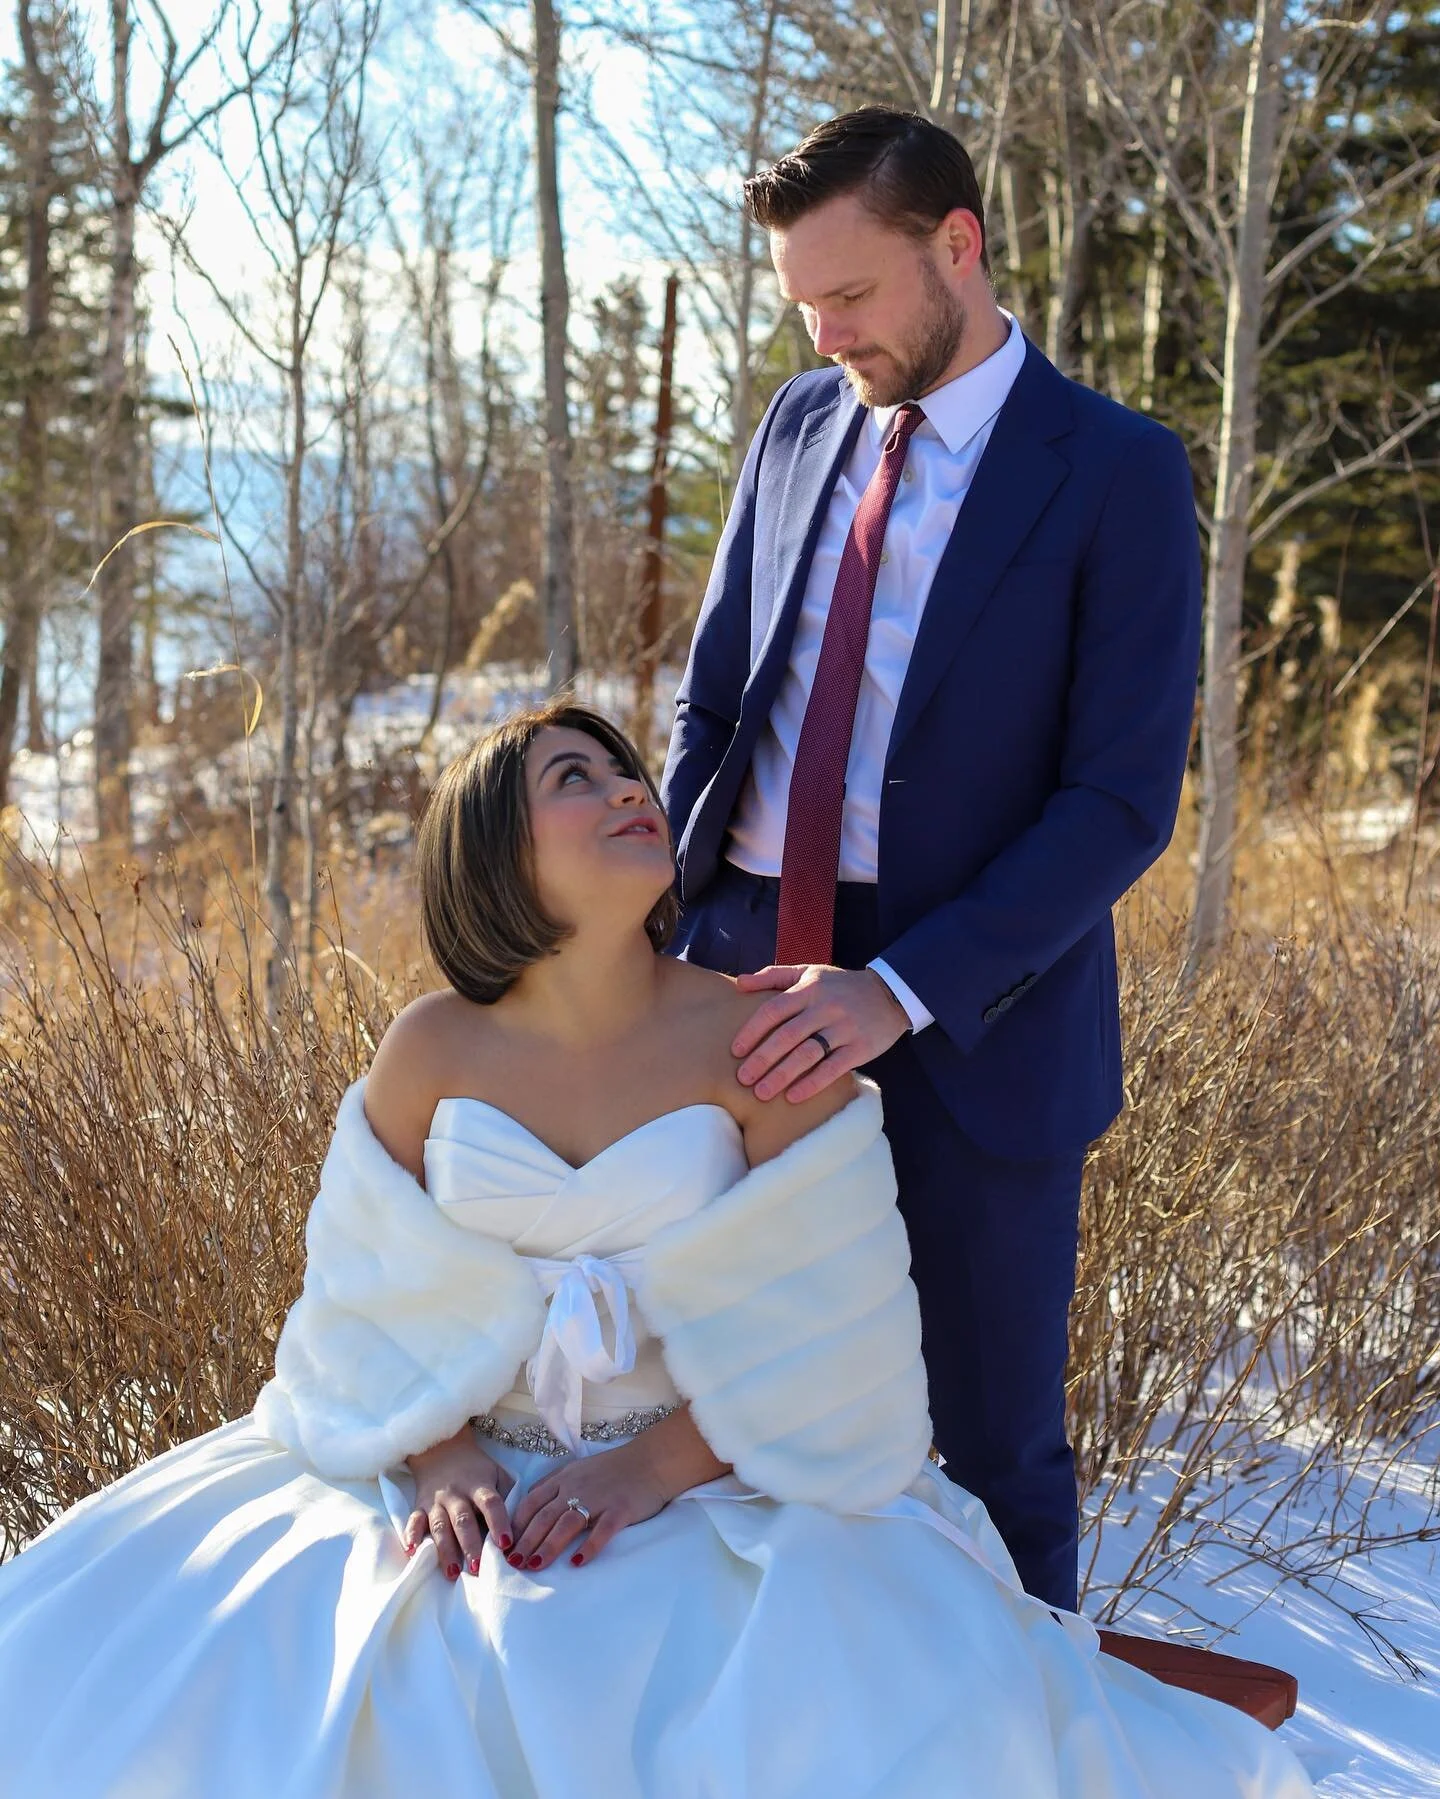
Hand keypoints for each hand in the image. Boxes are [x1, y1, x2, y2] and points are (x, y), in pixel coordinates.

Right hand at [404, 1427, 514, 1579]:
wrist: (441, 1448)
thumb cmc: (476, 1469)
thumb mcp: (497, 1474)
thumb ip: (509, 1497)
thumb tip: (522, 1527)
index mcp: (479, 1485)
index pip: (491, 1503)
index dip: (499, 1522)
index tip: (507, 1543)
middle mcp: (456, 1494)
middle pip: (463, 1520)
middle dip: (470, 1545)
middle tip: (478, 1569)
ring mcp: (435, 1501)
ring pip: (439, 1525)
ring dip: (445, 1549)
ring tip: (452, 1573)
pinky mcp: (419, 1505)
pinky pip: (413, 1520)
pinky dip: (411, 1535)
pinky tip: (412, 1551)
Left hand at [507, 1407, 722, 1571]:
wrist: (651, 1461)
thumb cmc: (615, 1468)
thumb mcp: (579, 1469)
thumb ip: (556, 1485)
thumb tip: (531, 1505)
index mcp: (565, 1478)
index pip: (532, 1502)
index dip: (516, 1524)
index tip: (503, 1544)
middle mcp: (576, 1487)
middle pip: (544, 1516)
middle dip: (525, 1541)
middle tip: (512, 1563)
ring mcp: (598, 1498)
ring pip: (566, 1524)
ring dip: (548, 1546)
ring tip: (534, 1566)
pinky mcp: (620, 1510)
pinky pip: (601, 1531)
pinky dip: (588, 1548)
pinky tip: (576, 1564)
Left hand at [732, 964, 910, 1101]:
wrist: (890, 993)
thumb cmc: (840, 986)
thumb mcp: (809, 972)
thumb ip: (773, 976)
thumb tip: (739, 983)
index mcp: (810, 989)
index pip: (774, 1010)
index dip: (752, 1031)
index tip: (735, 1051)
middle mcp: (826, 1007)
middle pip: (788, 1035)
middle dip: (762, 1059)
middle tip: (743, 1079)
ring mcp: (845, 1028)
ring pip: (808, 1054)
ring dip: (782, 1075)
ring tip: (762, 1093)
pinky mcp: (861, 1048)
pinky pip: (833, 1068)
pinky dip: (812, 1084)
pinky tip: (793, 1097)